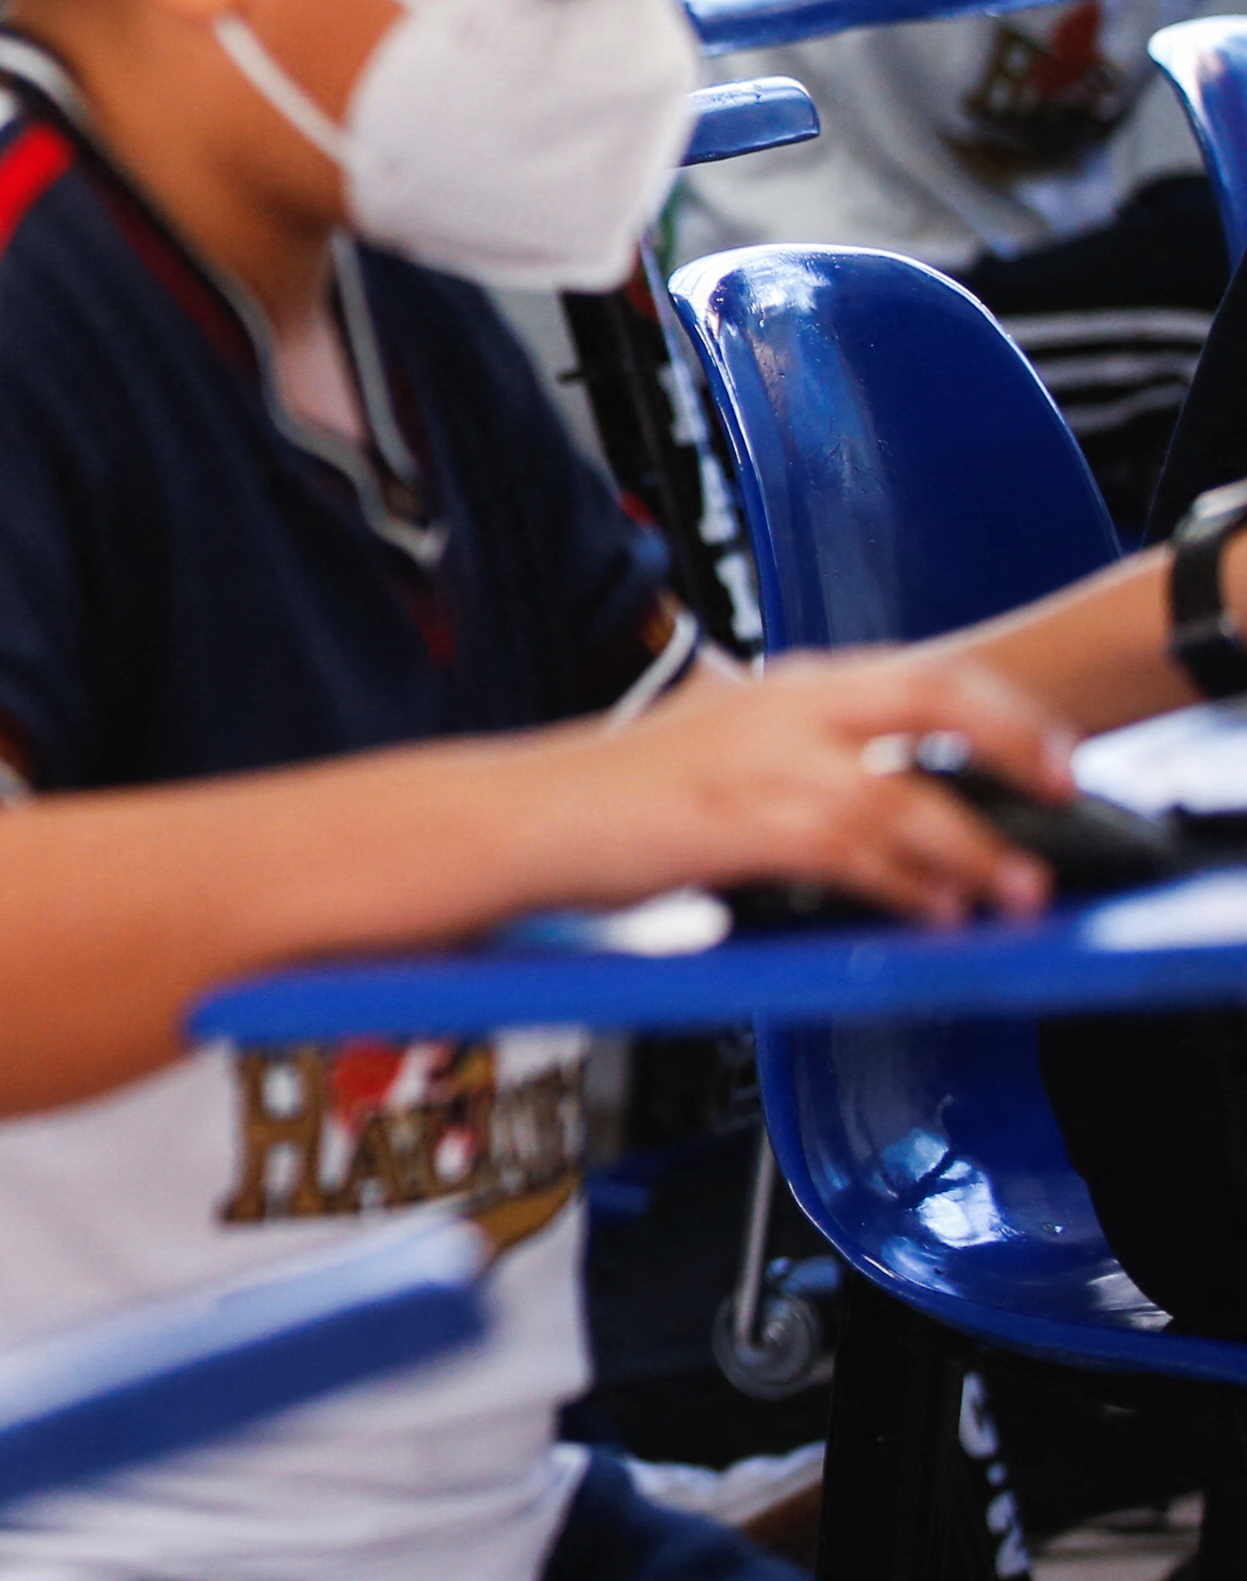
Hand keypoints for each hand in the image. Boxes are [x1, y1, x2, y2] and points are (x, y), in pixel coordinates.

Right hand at [543, 647, 1085, 924]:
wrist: (519, 812)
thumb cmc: (603, 792)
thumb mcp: (711, 746)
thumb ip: (790, 752)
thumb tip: (873, 796)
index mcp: (778, 686)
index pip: (919, 670)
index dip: (1001, 706)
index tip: (1048, 750)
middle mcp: (779, 709)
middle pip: (933, 697)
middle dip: (1015, 743)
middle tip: (1061, 787)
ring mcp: (761, 764)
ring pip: (906, 795)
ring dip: (976, 849)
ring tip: (1012, 890)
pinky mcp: (740, 823)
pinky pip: (853, 854)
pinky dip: (908, 885)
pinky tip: (933, 909)